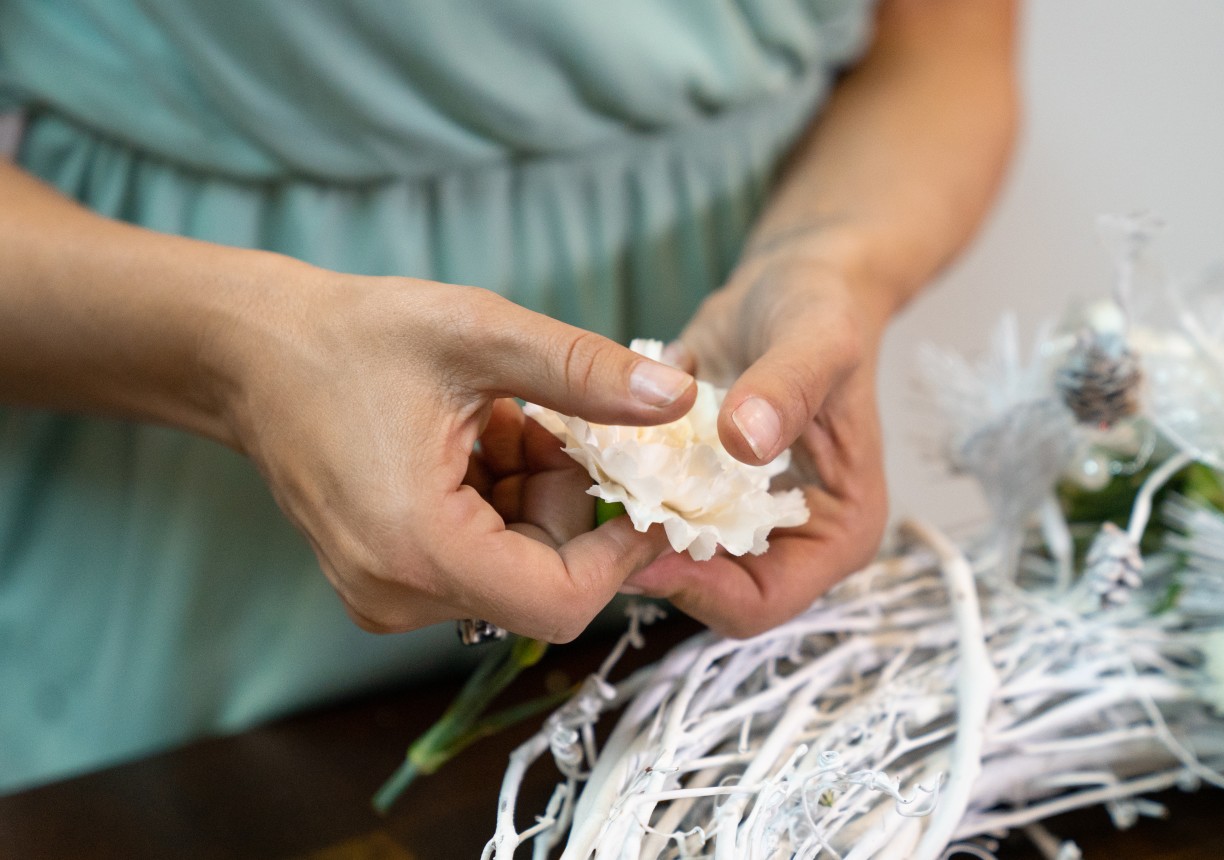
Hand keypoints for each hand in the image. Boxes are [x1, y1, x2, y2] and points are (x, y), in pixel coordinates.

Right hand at [222, 270, 696, 641]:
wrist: (252, 354)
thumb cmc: (351, 338)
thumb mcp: (478, 335)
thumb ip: (583, 373)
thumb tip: (678, 398)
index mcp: (417, 549)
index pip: (562, 602)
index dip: (620, 548)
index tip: (640, 482)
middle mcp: (398, 595)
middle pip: (546, 581)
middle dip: (570, 502)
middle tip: (545, 423)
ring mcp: (389, 595)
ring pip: (520, 569)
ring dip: (536, 496)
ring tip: (499, 422)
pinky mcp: (389, 581)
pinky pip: (485, 561)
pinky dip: (506, 504)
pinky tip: (477, 443)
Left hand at [622, 251, 890, 637]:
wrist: (794, 279)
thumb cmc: (824, 309)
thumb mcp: (819, 339)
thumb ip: (788, 389)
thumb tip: (747, 441)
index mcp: (837, 534)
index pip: (761, 604)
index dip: (697, 588)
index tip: (638, 543)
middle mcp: (785, 541)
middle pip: (705, 589)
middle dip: (648, 554)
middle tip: (593, 506)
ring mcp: (735, 519)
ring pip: (664, 554)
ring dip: (621, 521)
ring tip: (582, 474)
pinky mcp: (694, 491)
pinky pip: (645, 511)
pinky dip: (612, 487)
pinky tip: (584, 447)